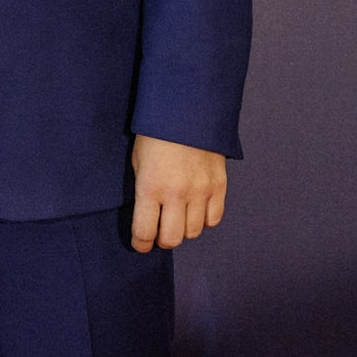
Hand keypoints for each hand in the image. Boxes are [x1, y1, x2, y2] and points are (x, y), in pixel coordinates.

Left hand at [129, 134, 226, 252]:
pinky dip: (204, 220)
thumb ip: (143, 191)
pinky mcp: (219, 186)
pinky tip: (196, 210)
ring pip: (194, 232)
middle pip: (171, 239)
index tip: (140, 245)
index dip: (141, 244)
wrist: (187, 111)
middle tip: (159, 233)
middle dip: (162, 240)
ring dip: (183, 230)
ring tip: (177, 218)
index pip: (145, 232)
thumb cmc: (155, 135)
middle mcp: (176, 194)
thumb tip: (146, 215)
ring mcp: (200, 191)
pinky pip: (214, 219)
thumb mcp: (137, 161)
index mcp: (150, 187)